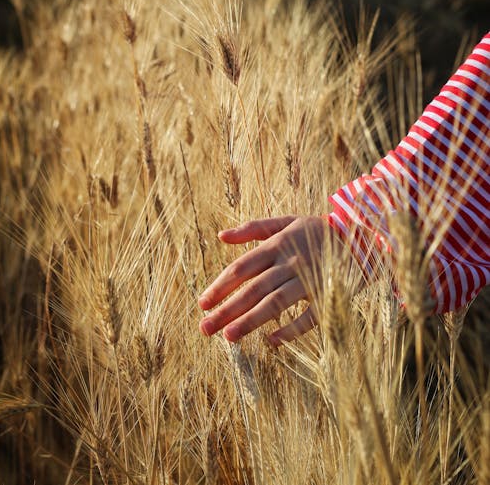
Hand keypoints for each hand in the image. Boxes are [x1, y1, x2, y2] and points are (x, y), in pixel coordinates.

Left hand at [198, 216, 327, 346]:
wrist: (362, 237)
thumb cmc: (317, 231)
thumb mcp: (286, 221)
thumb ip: (253, 228)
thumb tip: (221, 236)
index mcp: (277, 245)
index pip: (242, 267)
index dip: (220, 285)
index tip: (202, 304)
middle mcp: (290, 262)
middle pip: (253, 289)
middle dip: (227, 309)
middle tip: (205, 328)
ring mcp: (309, 279)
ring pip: (276, 302)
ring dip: (251, 320)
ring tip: (229, 337)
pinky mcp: (329, 295)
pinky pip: (310, 316)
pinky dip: (292, 329)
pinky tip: (272, 342)